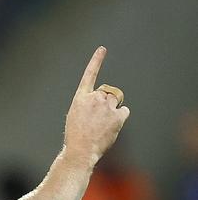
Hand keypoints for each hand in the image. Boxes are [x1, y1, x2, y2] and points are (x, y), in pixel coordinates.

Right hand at [64, 46, 129, 164]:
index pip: (90, 75)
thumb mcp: (75, 116)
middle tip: (98, 118)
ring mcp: (107, 106)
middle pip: (107, 93)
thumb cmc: (76, 136)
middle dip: (106, 102)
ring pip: (115, 101)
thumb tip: (104, 104)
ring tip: (103, 125)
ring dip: (112, 110)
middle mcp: (94, 98)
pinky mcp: (118, 115)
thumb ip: (88, 105)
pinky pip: (124, 111)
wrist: (80, 150)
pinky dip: (120, 118)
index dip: (96, 61)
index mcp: (81, 98)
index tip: (102, 49)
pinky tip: (111, 127)